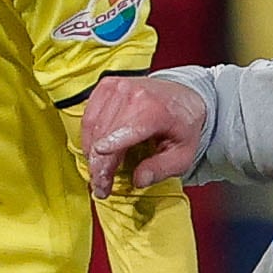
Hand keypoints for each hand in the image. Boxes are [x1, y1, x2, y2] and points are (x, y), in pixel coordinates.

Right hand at [83, 75, 208, 196]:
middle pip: (104, 135)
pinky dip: (88, 136)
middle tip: (101, 187)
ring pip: (93, 126)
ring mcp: (118, 87)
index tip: (100, 179)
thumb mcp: (183, 154)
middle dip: (99, 166)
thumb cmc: (182, 124)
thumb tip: (139, 180)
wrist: (184, 95)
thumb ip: (161, 169)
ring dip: (91, 154)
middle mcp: (134, 94)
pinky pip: (88, 116)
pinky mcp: (107, 85)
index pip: (123, 133)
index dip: (108, 158)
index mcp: (155, 110)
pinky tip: (96, 151)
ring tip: (98, 173)